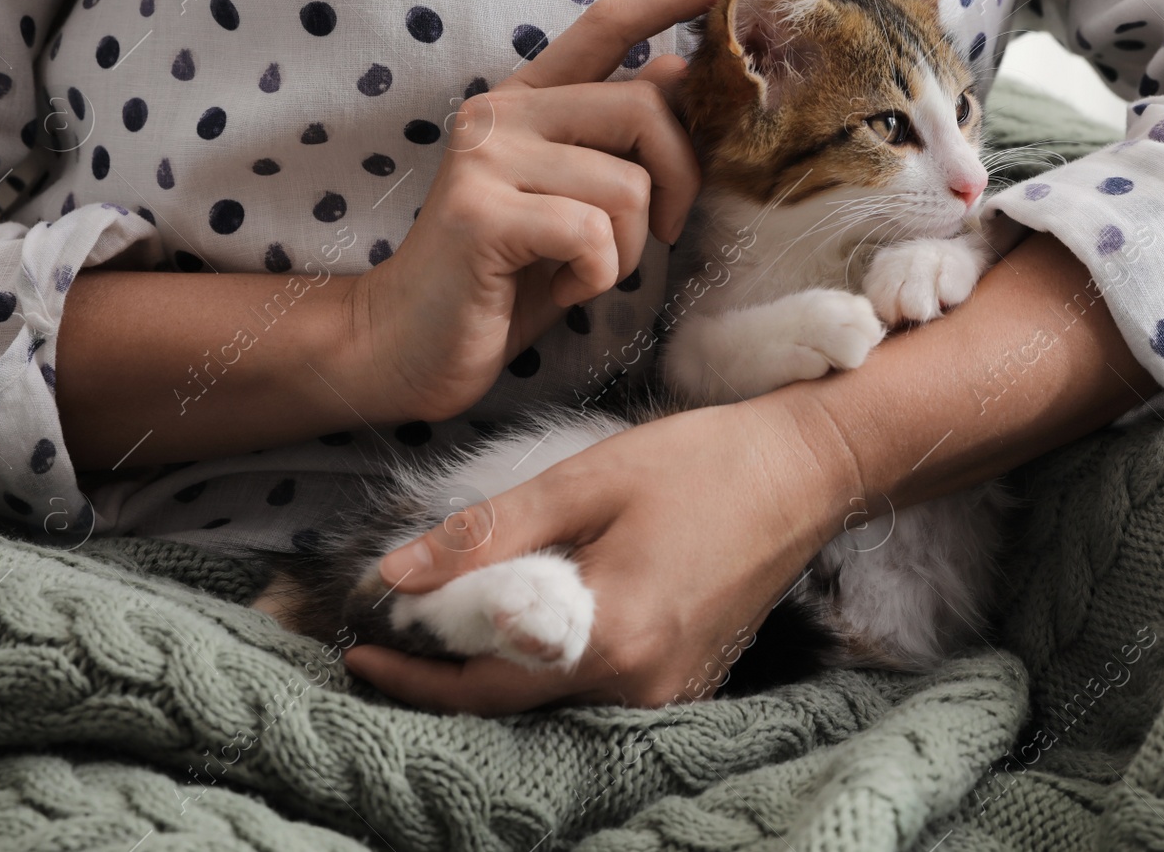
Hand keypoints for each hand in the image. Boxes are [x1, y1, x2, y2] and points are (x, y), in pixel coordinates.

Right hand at [338, 0, 740, 423]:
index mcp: (525, 101)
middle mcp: (502, 113)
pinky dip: (597, 276)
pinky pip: (592, 234)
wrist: (406, 344)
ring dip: (630, 249)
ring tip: (585, 272)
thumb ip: (612, 139)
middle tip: (665, 234)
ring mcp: (486, 159)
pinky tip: (563, 289)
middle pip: (644, 107)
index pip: (606, 25)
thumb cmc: (501, 279)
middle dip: (681, 180)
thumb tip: (677, 72)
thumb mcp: (571, 200)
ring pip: (627, 185)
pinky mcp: (482, 214)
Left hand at [341, 395, 862, 712]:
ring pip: (553, 696)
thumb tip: (396, 572)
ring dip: (496, 666)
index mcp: (612, 639)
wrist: (805, 471)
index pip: (483, 684)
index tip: (358, 649)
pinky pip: (595, 685)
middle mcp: (641, 685)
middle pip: (515, 700)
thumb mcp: (585, 482)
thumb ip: (487, 534)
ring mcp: (669, 689)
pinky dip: (547, 660)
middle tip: (391, 633)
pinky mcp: (686, 678)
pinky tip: (524, 619)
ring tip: (447, 621)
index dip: (413, 674)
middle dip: (446, 673)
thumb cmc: (702, 463)